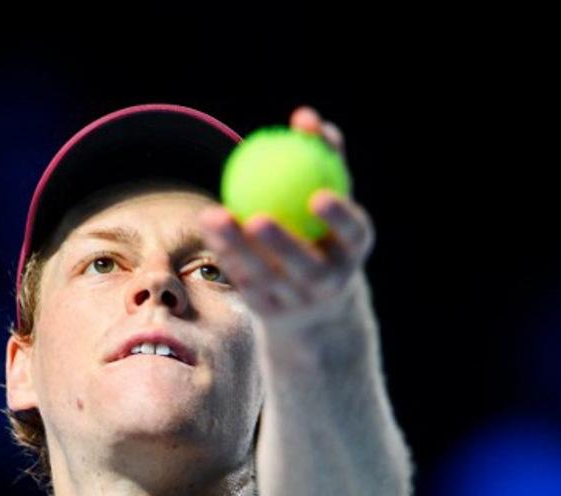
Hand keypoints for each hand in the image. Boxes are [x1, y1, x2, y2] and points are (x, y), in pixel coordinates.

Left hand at [196, 106, 375, 333]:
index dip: (339, 218)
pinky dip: (225, 253)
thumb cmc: (323, 228)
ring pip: (266, 277)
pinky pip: (243, 280)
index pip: (352, 234)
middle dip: (283, 245)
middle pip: (306, 267)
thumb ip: (323, 157)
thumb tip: (305, 118)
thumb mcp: (331, 196)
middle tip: (256, 216)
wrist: (316, 297)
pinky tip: (207, 226)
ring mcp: (299, 302)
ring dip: (237, 247)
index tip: (318, 195)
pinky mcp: (269, 312)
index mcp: (353, 251)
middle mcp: (331, 282)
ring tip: (214, 215)